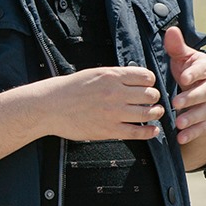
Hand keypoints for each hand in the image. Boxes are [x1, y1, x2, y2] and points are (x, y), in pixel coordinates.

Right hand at [41, 66, 164, 141]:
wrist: (50, 107)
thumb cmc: (69, 89)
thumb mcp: (94, 73)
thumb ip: (115, 76)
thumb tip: (135, 80)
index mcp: (111, 76)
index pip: (146, 76)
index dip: (150, 82)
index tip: (148, 86)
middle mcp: (115, 93)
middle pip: (150, 94)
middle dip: (154, 97)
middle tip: (152, 101)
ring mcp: (113, 112)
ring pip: (148, 113)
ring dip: (155, 113)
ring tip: (154, 113)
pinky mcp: (109, 130)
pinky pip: (138, 132)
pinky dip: (149, 132)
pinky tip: (152, 130)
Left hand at [163, 27, 205, 146]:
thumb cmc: (190, 68)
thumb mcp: (184, 56)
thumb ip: (177, 46)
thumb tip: (171, 30)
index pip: (202, 69)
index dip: (194, 74)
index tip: (183, 77)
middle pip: (205, 92)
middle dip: (191, 98)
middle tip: (176, 103)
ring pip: (205, 111)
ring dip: (192, 118)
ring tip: (179, 123)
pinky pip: (203, 126)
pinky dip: (193, 133)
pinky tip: (181, 138)